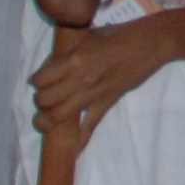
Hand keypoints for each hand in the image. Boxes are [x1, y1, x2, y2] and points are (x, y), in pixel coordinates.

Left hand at [31, 21, 169, 142]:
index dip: (36, 81)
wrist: (149, 44)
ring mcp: (93, 94)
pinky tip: (72, 149)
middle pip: (46, 100)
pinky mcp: (106, 104)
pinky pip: (89, 127)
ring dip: (48, 121)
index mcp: (74, 59)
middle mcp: (79, 79)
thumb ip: (69, 52)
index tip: (37, 80)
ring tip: (44, 121)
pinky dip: (79, 141)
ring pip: (60, 117)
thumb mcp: (87, 35)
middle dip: (40, 102)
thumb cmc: (119, 34)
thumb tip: (52, 66)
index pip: (42, 79)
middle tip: (43, 98)